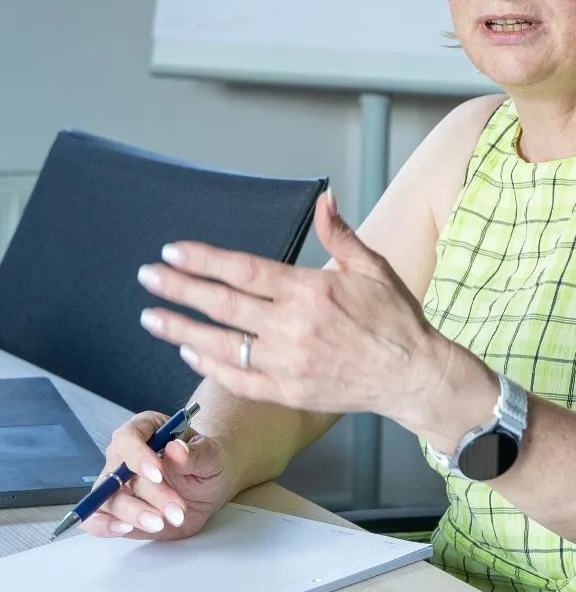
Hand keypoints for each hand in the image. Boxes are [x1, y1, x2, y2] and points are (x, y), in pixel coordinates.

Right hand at [77, 412, 233, 540]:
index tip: (158, 474)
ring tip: (161, 524)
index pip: (128, 438)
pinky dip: (105, 526)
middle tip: (176, 510)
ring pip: (107, 499)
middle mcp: (124, 457)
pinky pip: (97, 518)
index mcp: (146, 430)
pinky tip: (125, 529)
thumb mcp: (212, 455)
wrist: (208, 484)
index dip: (138, 456)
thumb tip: (177, 449)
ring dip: (133, 514)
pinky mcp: (117, 510)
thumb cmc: (206, 462)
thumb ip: (197, 453)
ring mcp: (117, 485)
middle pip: (118, 475)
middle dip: (148, 495)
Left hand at [136, 190, 483, 440]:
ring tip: (152, 317)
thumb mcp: (373, 267)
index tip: (174, 252)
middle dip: (180, 289)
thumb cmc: (395, 319)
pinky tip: (189, 353)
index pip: (244, 271)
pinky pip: (238, 378)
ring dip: (181, 329)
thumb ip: (341, 235)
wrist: (412, 374)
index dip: (205, 261)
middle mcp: (293, 327)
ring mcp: (287, 363)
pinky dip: (209, 366)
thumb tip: (325, 199)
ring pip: (222, 344)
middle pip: (222, 304)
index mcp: (310, 291)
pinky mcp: (288, 392)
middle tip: (148, 277)